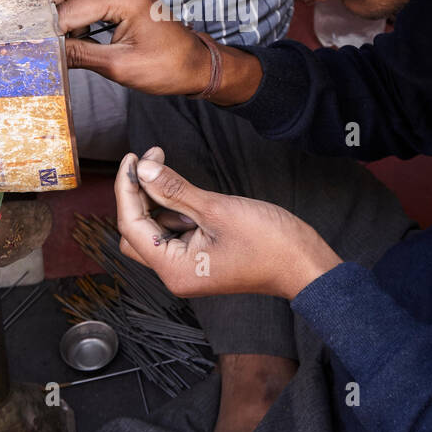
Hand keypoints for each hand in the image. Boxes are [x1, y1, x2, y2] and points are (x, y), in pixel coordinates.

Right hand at [52, 0, 215, 95]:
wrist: (195, 65)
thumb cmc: (168, 66)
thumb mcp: (118, 66)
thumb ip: (78, 55)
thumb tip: (44, 53)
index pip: (68, 10)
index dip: (48, 32)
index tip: (33, 49)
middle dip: (48, 18)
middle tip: (41, 45)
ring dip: (60, 17)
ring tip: (60, 44)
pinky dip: (73, 15)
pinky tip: (76, 38)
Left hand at [114, 147, 342, 300]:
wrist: (305, 264)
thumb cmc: (269, 243)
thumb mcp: (217, 209)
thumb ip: (174, 189)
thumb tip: (143, 169)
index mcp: (174, 269)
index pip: (132, 225)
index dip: (126, 189)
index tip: (132, 158)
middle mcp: (175, 273)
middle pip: (137, 232)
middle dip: (138, 195)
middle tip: (150, 161)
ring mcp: (188, 267)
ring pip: (155, 231)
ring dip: (158, 201)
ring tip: (169, 170)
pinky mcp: (201, 258)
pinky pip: (175, 233)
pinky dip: (175, 210)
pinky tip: (186, 192)